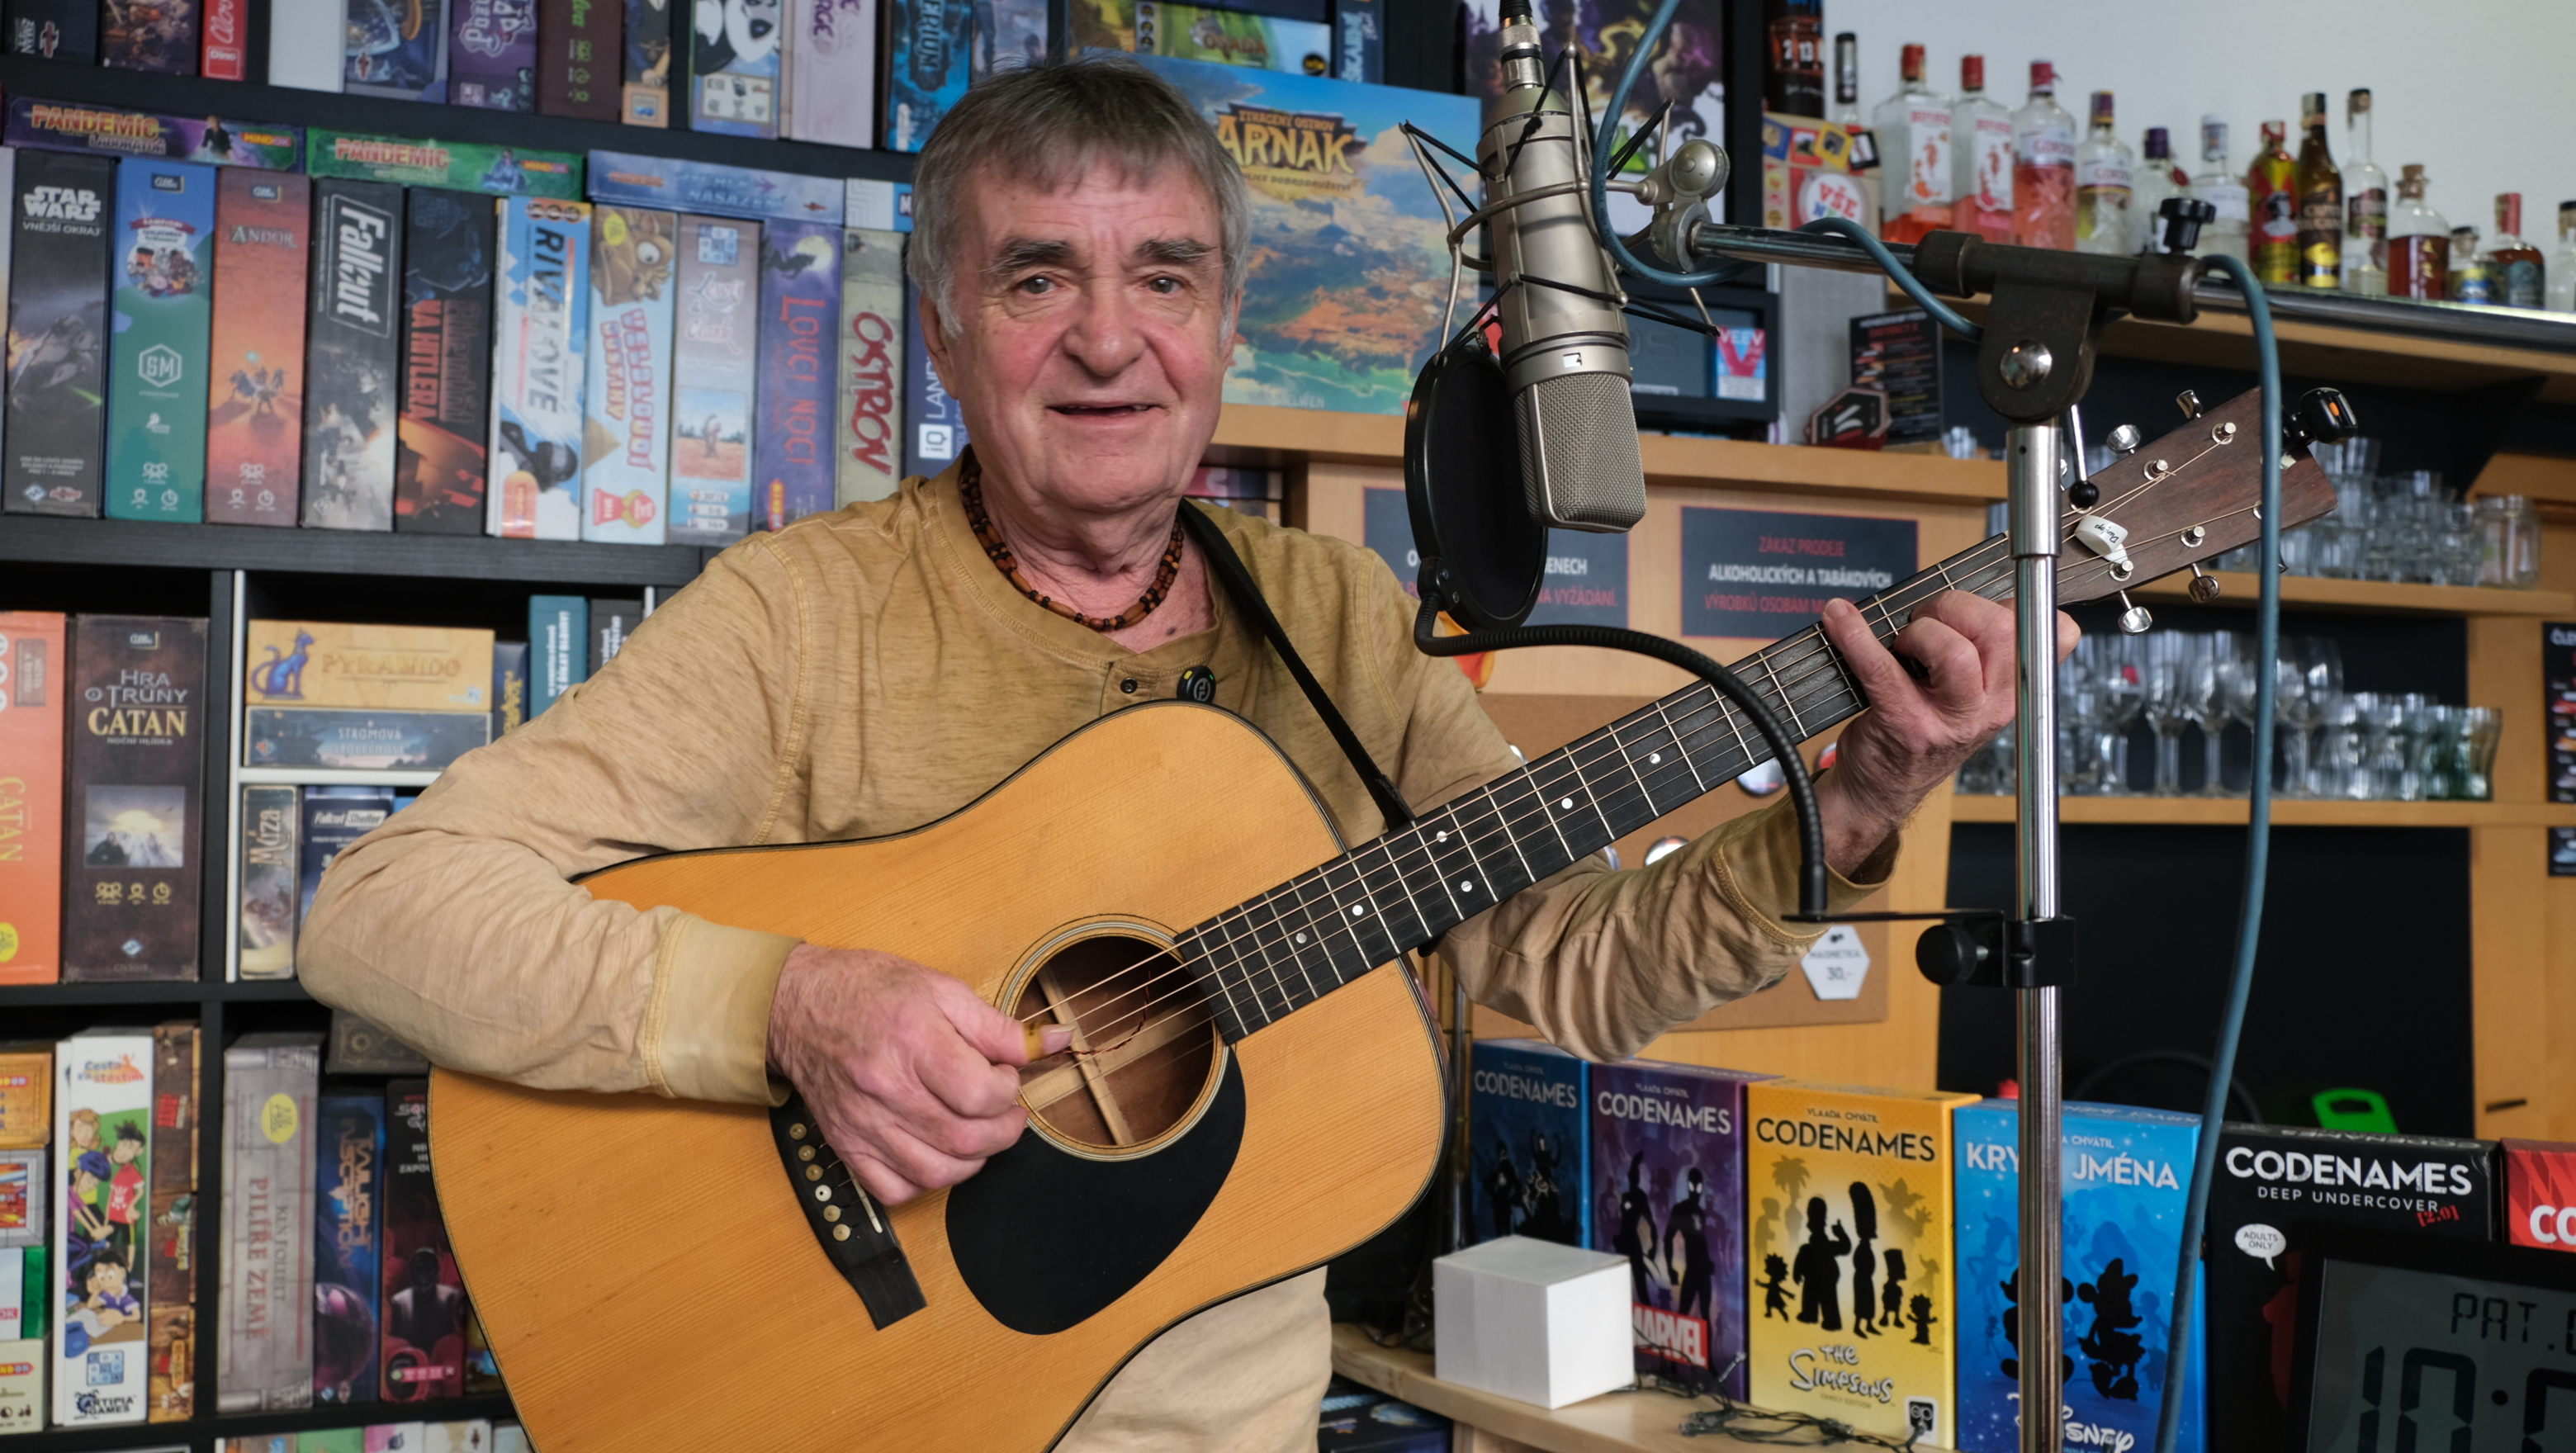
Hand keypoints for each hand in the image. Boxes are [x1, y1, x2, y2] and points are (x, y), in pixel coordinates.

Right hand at [765, 944, 1074, 1204]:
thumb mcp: (940, 989)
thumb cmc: (868, 991)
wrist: (796, 1006)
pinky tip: (935, 1152)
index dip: (1009, 1093)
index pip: (981, 1094)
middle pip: (965, 1139)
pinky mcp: (846, 1146)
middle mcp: (885, 1087)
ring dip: (973, 1160)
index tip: (1006, 1078)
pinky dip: (926, 1182)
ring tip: (977, 1132)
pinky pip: (895, 1189)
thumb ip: (997, 1026)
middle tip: (1005, 1111)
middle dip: (1003, 1132)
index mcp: (913, 1039)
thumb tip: (1054, 1042)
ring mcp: (863, 1123)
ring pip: (936, 1173)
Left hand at [1815, 590, 2077, 874]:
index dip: (2012, 606)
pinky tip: (1839, 619)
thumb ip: (1980, 646)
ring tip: (1901, 642)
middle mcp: (1993, 707)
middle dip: (1956, 607)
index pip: (2055, 633)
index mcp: (2015, 690)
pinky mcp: (1907, 725)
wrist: (1881, 789)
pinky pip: (1882, 669)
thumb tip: (1950, 593)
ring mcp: (1952, 720)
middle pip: (2001, 629)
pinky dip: (1855, 637)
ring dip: (1920, 630)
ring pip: (1955, 652)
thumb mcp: (1971, 693)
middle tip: (1926, 622)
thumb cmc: (1923, 727)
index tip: (1976, 609)